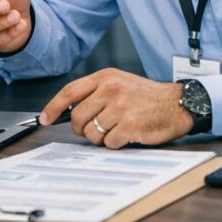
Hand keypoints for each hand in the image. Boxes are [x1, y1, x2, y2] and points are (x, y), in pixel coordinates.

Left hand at [39, 68, 192, 148]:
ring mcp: (121, 107)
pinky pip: (109, 143)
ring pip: (92, 133)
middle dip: (81, 129)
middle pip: (78, 117)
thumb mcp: (119, 83)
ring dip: (100, 138)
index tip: (45, 119)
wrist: (177, 103)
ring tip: (115, 130)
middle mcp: (111, 90)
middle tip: (93, 130)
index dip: (53, 107)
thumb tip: (67, 111)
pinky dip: (115, 144)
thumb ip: (95, 93)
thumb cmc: (145, 96)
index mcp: (105, 78)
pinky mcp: (130, 125)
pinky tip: (126, 135)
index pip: (70, 92)